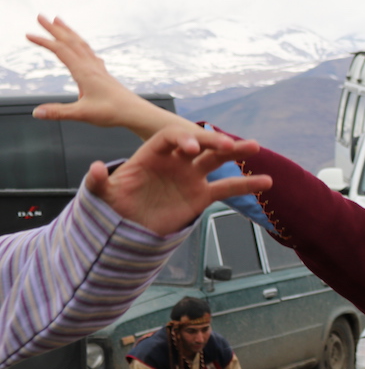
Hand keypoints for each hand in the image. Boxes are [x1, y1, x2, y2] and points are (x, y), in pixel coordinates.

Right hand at [27, 15, 189, 138]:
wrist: (136, 112)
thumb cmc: (114, 112)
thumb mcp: (82, 114)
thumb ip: (59, 112)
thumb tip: (37, 112)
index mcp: (85, 73)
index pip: (61, 51)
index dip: (44, 42)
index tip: (28, 35)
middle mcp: (92, 67)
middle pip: (71, 42)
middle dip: (54, 28)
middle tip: (41, 16)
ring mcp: (99, 69)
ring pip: (81, 44)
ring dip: (68, 32)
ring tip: (59, 21)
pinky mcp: (103, 74)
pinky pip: (90, 53)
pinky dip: (81, 44)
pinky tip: (82, 47)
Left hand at [86, 126, 272, 234]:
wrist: (128, 228)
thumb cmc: (114, 206)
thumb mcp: (102, 195)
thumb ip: (98, 181)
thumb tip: (94, 168)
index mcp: (152, 155)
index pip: (169, 140)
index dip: (181, 140)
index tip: (191, 148)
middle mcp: (175, 162)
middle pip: (197, 145)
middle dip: (213, 143)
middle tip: (230, 145)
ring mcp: (190, 177)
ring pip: (216, 160)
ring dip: (235, 153)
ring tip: (255, 147)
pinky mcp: (201, 195)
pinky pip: (226, 187)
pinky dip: (246, 184)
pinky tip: (265, 182)